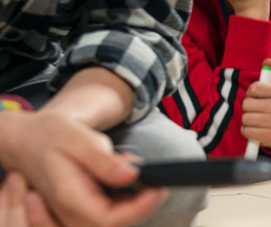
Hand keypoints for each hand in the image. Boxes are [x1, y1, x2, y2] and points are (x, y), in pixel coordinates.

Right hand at [0, 112, 164, 226]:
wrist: (30, 141)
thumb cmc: (50, 136)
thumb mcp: (77, 138)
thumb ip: (102, 160)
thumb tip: (131, 176)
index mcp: (68, 197)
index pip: (108, 219)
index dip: (139, 208)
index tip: (158, 188)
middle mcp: (69, 213)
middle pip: (116, 222)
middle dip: (138, 198)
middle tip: (133, 165)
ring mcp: (74, 215)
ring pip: (115, 218)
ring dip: (131, 196)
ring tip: (120, 162)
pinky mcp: (82, 211)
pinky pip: (109, 212)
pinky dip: (123, 195)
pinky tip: (116, 172)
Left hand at [241, 59, 270, 149]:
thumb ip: (270, 72)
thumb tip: (268, 60)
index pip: (254, 88)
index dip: (251, 92)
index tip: (256, 96)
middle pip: (247, 104)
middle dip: (248, 107)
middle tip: (256, 109)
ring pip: (246, 118)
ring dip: (246, 119)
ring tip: (256, 119)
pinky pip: (246, 131)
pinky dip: (247, 131)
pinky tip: (255, 129)